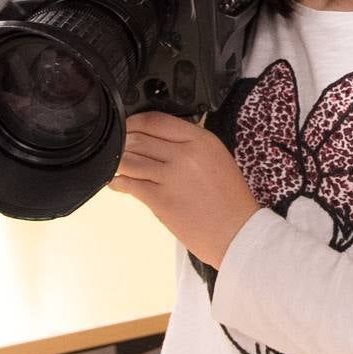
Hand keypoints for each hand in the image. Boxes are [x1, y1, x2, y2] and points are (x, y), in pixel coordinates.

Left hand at [109, 112, 259, 268]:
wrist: (237, 233)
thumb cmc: (230, 200)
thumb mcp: (217, 158)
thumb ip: (189, 144)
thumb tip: (158, 140)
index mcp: (202, 140)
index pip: (157, 121)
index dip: (135, 122)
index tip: (128, 127)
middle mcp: (186, 154)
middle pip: (139, 138)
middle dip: (123, 143)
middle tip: (118, 148)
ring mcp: (172, 177)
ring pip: (130, 160)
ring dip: (118, 162)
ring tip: (115, 165)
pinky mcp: (161, 200)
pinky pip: (129, 184)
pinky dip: (117, 181)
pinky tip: (116, 182)